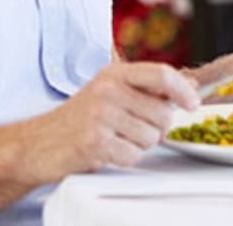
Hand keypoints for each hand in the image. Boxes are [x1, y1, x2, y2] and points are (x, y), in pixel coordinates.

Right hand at [32, 62, 197, 176]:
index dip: (183, 90)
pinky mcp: (95, 143)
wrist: (38, 143)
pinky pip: (134, 155)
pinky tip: (108, 151)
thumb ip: (147, 87)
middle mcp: (107, 90)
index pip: (161, 74)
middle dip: (158, 128)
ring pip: (152, 137)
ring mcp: (100, 116)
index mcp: (114, 74)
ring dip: (140, 144)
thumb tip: (191, 85)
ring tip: (117, 138)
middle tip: (134, 129)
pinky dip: (126, 158)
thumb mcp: (111, 92)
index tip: (193, 104)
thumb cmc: (79, 118)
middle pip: (162, 113)